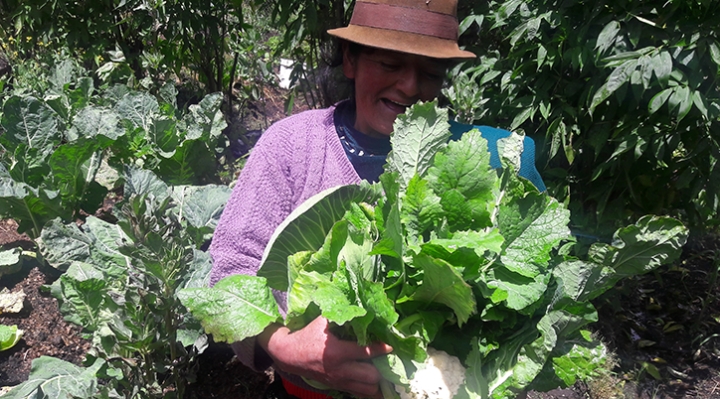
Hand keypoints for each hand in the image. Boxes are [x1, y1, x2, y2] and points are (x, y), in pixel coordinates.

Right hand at [257, 316, 392, 397]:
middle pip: (371, 376)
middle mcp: (340, 370)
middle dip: (381, 367)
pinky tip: (373, 381)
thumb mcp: (322, 321)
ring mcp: (339, 381)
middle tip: (386, 358)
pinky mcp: (337, 387)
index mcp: (337, 352)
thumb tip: (359, 308)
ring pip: (367, 389)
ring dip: (376, 380)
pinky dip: (368, 389)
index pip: (365, 353)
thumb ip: (341, 315)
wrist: (289, 355)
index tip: (390, 346)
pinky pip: (359, 394)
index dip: (381, 349)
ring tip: (381, 370)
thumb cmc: (307, 335)